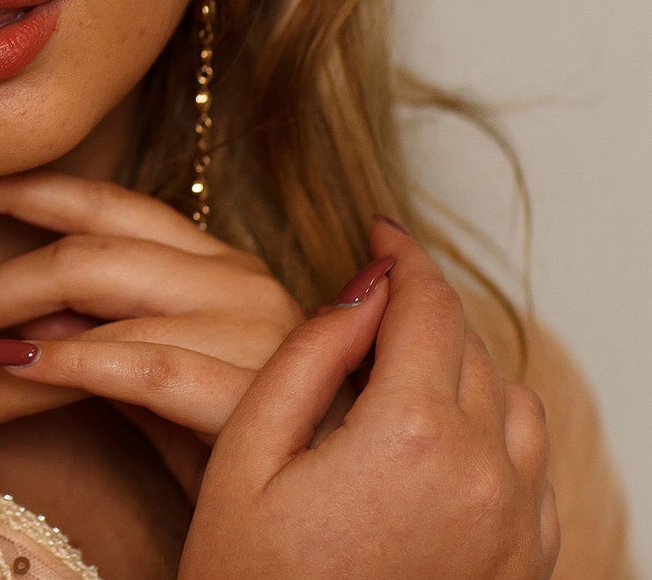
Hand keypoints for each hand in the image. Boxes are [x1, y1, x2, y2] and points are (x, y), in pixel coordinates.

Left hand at [0, 170, 303, 488]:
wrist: (340, 521)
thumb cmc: (251, 452)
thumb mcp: (162, 384)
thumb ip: (102, 339)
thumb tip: (17, 322)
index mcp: (213, 263)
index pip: (99, 202)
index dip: (17, 189)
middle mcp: (232, 277)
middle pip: (79, 248)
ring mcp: (248, 324)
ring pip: (90, 291)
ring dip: (0, 334)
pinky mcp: (248, 384)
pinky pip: (129, 362)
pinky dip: (59, 365)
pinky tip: (7, 377)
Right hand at [180, 218, 557, 579]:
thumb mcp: (245, 458)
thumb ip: (309, 359)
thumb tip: (362, 287)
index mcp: (411, 434)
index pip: (425, 305)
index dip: (401, 256)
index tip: (378, 229)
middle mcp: (484, 472)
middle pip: (471, 345)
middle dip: (424, 306)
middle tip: (375, 290)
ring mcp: (516, 523)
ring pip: (512, 400)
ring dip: (464, 365)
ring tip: (402, 361)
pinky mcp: (525, 563)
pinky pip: (529, 466)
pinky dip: (492, 429)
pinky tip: (436, 434)